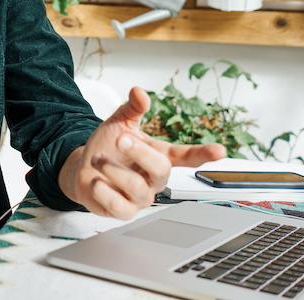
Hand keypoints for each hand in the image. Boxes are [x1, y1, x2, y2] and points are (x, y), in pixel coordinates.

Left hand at [59, 86, 226, 219]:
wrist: (84, 168)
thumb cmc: (108, 147)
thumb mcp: (120, 122)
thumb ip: (132, 107)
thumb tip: (138, 91)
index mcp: (159, 155)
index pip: (186, 156)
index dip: (203, 154)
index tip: (220, 151)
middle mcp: (154, 179)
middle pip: (162, 170)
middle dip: (140, 152)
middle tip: (120, 139)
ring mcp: (141, 197)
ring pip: (137, 188)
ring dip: (113, 169)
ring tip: (98, 159)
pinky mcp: (124, 212)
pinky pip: (120, 207)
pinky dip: (104, 192)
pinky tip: (96, 182)